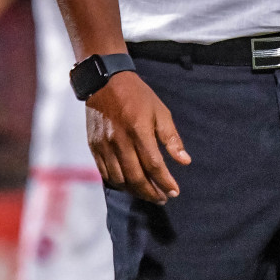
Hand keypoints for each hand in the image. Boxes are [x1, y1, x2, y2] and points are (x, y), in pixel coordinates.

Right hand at [86, 72, 190, 204]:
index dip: (165, 182)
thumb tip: (185, 161)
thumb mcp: (160, 111)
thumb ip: (171, 138)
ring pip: (120, 179)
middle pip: (136, 177)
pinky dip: (119, 183)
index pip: (154, 165)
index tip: (174, 192)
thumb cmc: (138, 96)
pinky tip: (129, 185)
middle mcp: (120, 141)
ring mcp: (104, 145)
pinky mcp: (94, 147)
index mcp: (139, 130)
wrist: (105, 82)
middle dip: (151, 192)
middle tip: (162, 198)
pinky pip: (105, 173)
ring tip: (148, 193)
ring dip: (135, 191)